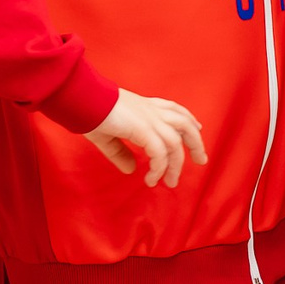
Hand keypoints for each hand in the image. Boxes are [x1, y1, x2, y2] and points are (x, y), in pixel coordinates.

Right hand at [83, 89, 207, 186]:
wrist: (83, 100)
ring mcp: (149, 118)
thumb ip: (120, 153)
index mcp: (145, 106)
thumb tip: (130, 170)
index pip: (175, 110)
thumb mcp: (108, 136)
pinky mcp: (143, 128)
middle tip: (202, 160)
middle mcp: (151, 110)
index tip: (198, 129)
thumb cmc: (90, 113)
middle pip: (184, 124)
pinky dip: (159, 168)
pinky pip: (160, 152)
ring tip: (171, 182)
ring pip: (175, 142)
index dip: (189, 120)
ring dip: (175, 165)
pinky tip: (151, 179)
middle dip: (196, 143)